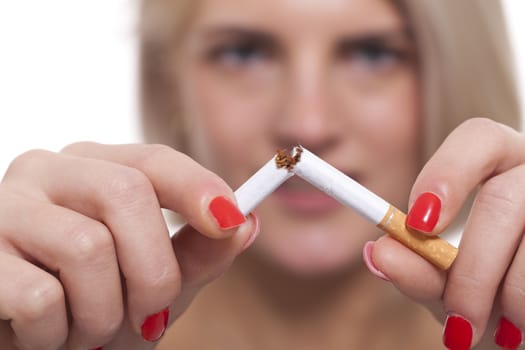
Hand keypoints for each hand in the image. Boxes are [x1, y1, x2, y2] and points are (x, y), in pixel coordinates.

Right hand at [0, 142, 257, 349]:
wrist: (30, 348)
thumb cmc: (89, 310)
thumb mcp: (153, 284)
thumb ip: (198, 254)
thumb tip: (247, 223)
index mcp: (93, 170)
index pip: (152, 160)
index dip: (196, 186)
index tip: (231, 219)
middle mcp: (46, 173)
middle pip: (126, 194)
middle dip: (153, 271)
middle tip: (147, 318)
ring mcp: (4, 207)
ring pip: (88, 247)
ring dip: (102, 313)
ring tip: (84, 330)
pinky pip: (41, 296)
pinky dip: (55, 335)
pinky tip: (40, 336)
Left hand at [364, 118, 524, 348]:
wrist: (523, 316)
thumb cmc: (482, 289)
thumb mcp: (444, 280)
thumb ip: (415, 266)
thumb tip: (379, 253)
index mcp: (496, 164)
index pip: (478, 138)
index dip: (446, 175)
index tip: (419, 225)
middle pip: (504, 199)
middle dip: (473, 269)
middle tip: (457, 318)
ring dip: (510, 295)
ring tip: (496, 331)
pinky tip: (520, 325)